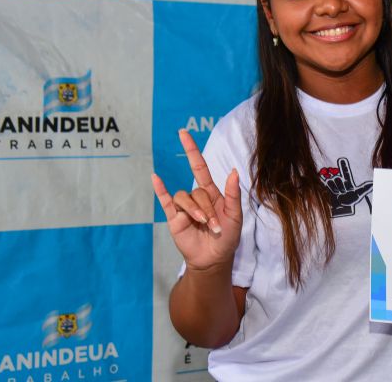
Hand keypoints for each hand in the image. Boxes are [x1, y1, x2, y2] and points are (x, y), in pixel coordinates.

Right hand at [151, 129, 242, 270]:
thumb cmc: (227, 237)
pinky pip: (165, 202)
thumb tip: (233, 170)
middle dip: (206, 208)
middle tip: (214, 225)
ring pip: (183, 198)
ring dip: (194, 211)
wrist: (214, 259)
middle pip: (196, 190)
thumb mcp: (235, 216)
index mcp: (212, 193)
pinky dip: (160, 190)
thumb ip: (233, 194)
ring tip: (204, 225)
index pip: (199, 167)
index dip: (192, 150)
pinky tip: (156, 179)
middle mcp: (196, 197)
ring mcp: (184, 208)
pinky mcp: (174, 218)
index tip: (183, 133)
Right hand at [318, 157, 372, 216]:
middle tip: (343, 192)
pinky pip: (325, 182)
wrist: (343, 206)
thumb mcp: (359, 193)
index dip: (343, 165)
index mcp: (348, 181)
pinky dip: (324, 182)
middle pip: (337, 178)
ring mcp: (334, 184)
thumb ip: (365, 188)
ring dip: (334, 188)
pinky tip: (324, 181)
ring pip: (331, 181)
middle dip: (339, 185)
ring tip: (338, 193)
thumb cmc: (352, 199)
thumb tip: (373, 184)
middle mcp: (340, 180)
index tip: (342, 159)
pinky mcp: (327, 188)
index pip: (345, 172)